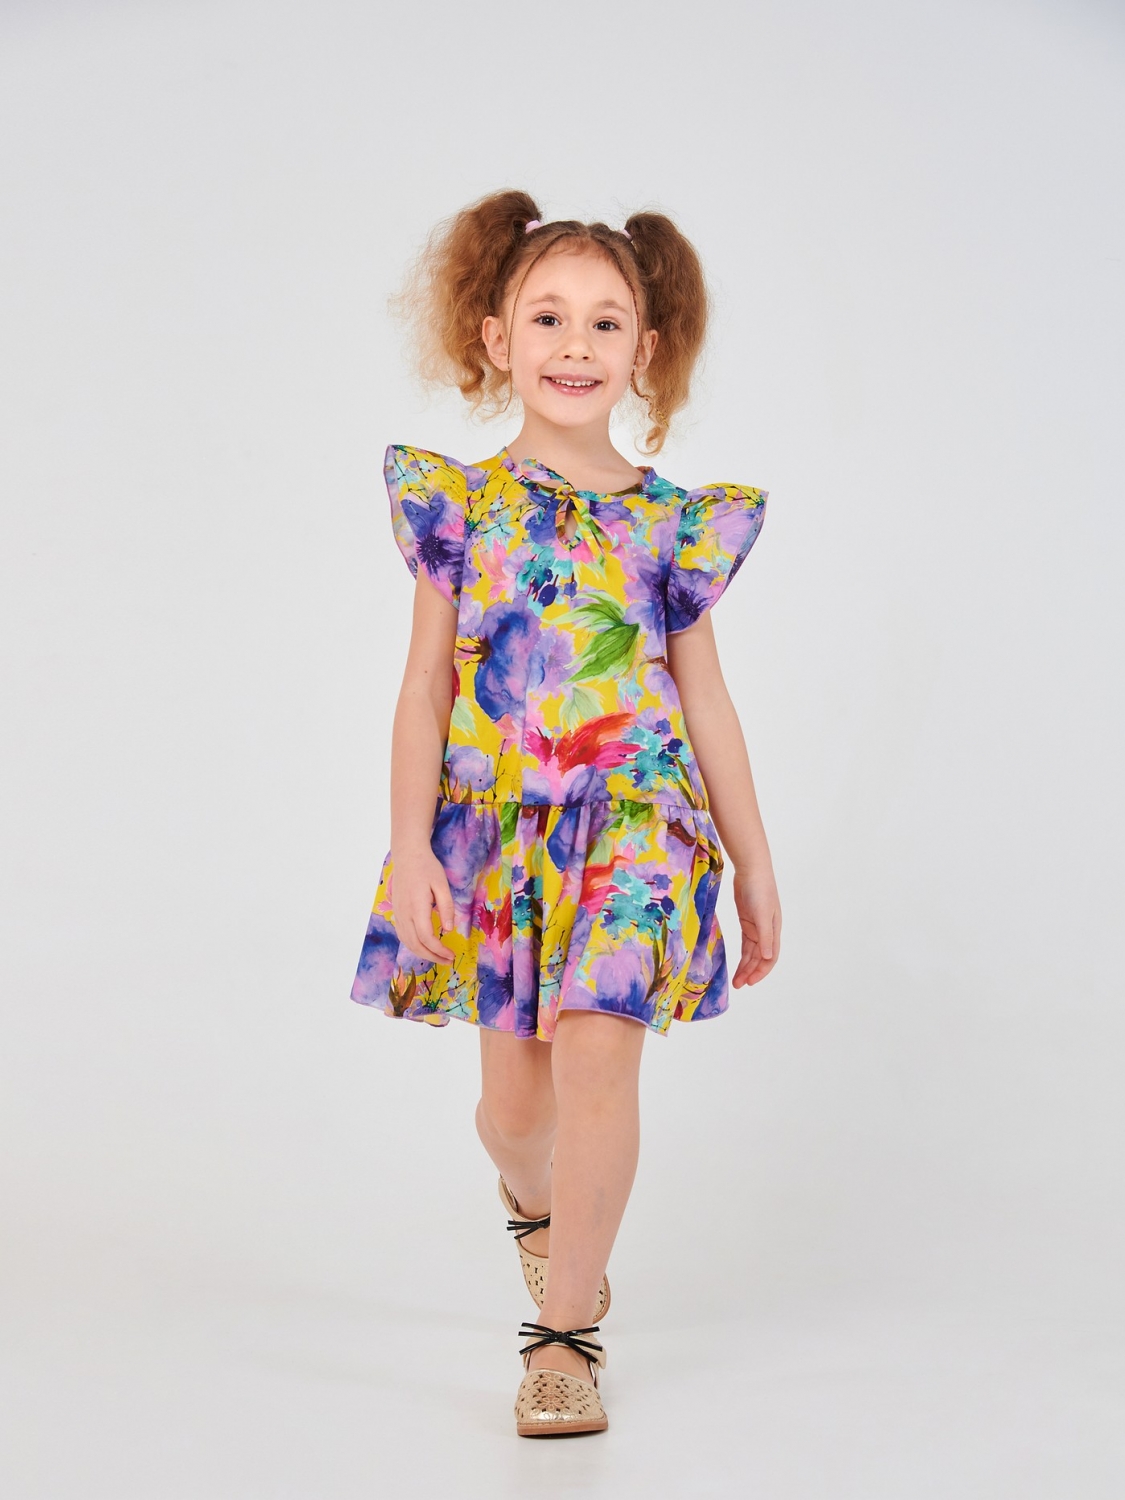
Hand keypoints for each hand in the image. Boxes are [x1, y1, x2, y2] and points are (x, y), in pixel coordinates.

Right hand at [389, 847, 456, 964]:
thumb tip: (449, 930)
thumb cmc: (427, 868)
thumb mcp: (442, 885)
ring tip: (438, 957)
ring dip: (422, 954)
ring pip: (406, 942)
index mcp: (417, 908)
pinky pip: (402, 934)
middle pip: (415, 944)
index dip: (438, 950)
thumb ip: (446, 907)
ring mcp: (398, 914)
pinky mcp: (396, 912)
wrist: (407, 855)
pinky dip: (412, 945)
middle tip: (447, 961)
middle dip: (431, 957)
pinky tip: (423, 947)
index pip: (426, 937)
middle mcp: (404, 914)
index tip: (451, 955)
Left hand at [730, 866, 780, 986]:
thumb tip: (767, 958)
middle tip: (739, 985)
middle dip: (750, 972)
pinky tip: (738, 964)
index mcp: (774, 931)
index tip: (749, 982)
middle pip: (760, 958)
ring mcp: (757, 926)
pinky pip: (746, 943)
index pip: (770, 957)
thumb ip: (765, 936)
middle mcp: (767, 931)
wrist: (751, 869)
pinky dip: (743, 955)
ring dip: (746, 966)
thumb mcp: (761, 914)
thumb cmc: (759, 890)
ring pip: (752, 952)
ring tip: (736, 980)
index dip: (761, 971)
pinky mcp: (747, 921)